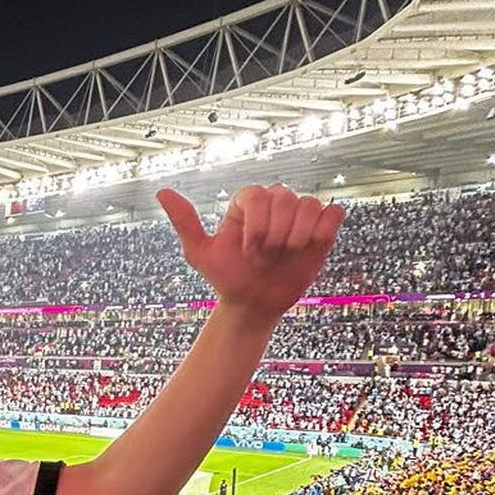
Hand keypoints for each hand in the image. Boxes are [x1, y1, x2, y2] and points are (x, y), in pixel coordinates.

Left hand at [156, 185, 344, 322]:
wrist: (253, 303)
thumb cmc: (226, 276)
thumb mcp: (200, 253)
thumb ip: (185, 222)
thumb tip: (162, 191)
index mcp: (247, 203)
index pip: (258, 195)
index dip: (256, 227)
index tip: (248, 252)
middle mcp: (274, 203)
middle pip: (285, 198)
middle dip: (275, 235)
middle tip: (265, 259)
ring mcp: (299, 215)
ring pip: (310, 204)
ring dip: (297, 237)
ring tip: (284, 257)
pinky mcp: (321, 229)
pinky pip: (332, 214)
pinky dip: (322, 231)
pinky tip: (307, 249)